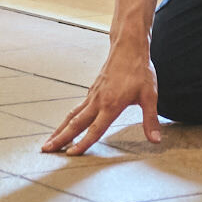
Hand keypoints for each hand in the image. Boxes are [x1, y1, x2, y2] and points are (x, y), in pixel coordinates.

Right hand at [42, 41, 159, 154]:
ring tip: (49, 141)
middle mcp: (98, 101)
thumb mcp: (150, 95)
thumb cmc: (139, 70)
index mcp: (111, 105)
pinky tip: (66, 125)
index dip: (83, 143)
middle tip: (46, 149)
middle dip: (60, 138)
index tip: (70, 154)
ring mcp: (93, 95)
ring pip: (72, 115)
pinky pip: (77, 108)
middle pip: (75, 123)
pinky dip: (68, 119)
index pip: (95, 129)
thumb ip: (150, 120)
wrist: (128, 47)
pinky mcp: (92, 90)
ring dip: (60, 129)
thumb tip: (156, 140)